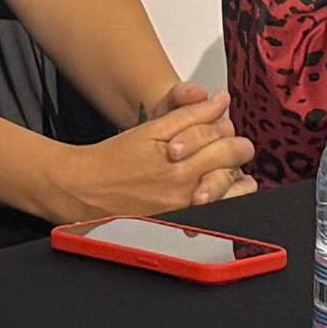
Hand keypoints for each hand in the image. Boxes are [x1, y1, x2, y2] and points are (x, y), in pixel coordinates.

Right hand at [56, 83, 255, 217]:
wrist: (85, 190)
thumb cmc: (112, 160)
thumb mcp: (151, 129)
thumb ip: (190, 115)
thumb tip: (219, 102)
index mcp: (179, 160)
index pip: (222, 142)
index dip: (230, 131)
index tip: (230, 129)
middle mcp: (184, 187)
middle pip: (229, 168)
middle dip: (238, 153)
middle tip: (240, 149)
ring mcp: (183, 210)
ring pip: (228, 197)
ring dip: (238, 185)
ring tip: (242, 179)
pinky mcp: (177, 226)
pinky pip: (212, 218)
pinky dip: (221, 206)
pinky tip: (221, 198)